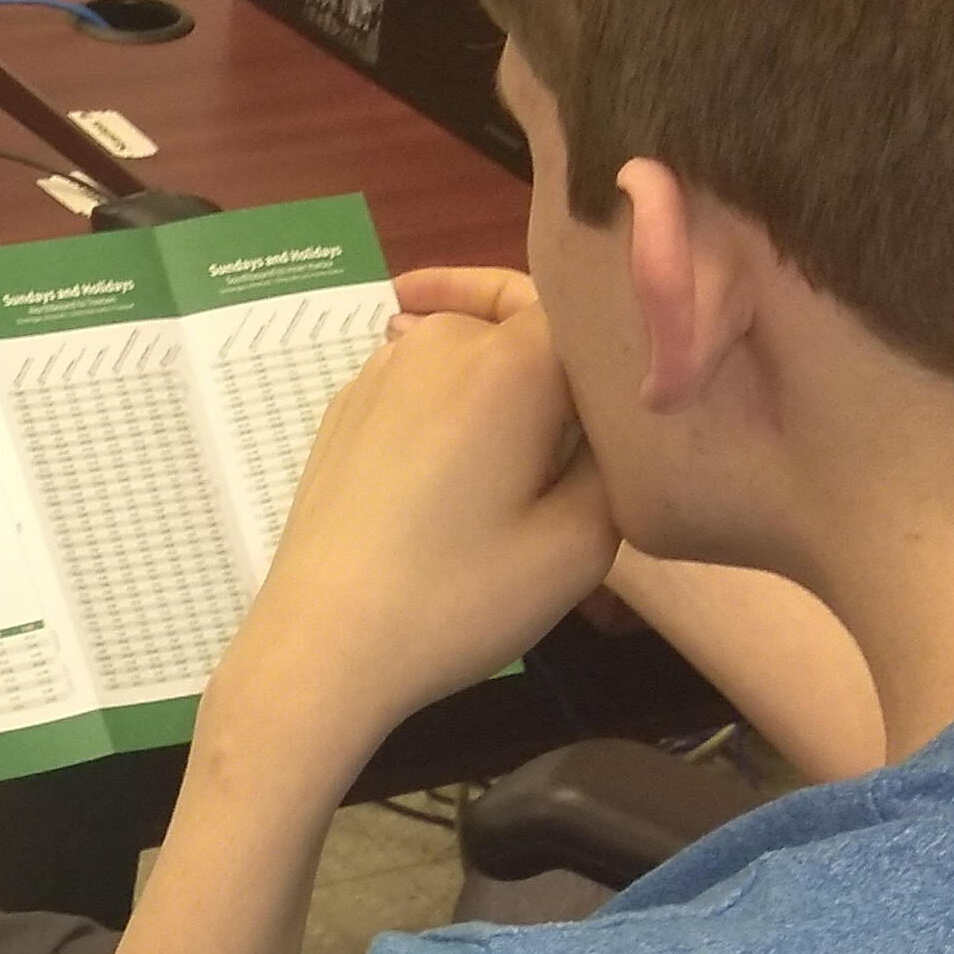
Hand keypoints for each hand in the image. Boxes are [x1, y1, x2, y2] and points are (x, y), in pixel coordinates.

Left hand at [196, 270, 615, 794]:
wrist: (322, 646)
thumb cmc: (458, 599)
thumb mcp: (581, 541)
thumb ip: (619, 454)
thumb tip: (617, 411)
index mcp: (510, 359)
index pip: (588, 307)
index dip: (618, 347)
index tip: (632, 397)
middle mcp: (440, 340)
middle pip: (525, 323)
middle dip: (558, 370)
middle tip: (576, 448)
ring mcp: (381, 368)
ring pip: (471, 350)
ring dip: (502, 389)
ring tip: (514, 468)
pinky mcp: (346, 407)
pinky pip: (424, 382)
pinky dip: (451, 409)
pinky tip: (453, 477)